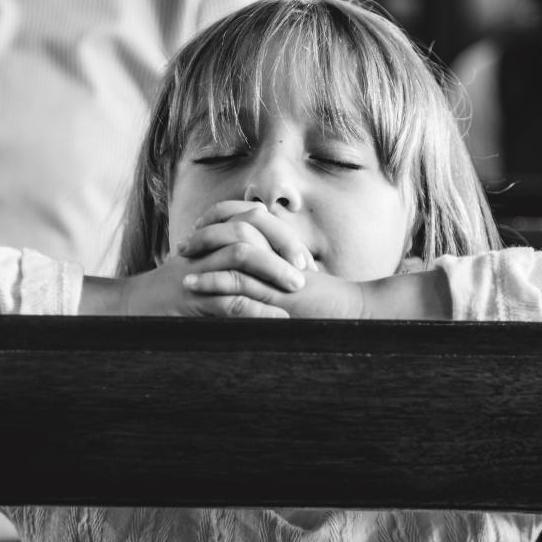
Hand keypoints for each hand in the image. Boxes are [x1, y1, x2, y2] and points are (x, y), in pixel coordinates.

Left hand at [177, 208, 367, 318]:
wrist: (359, 314)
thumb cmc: (334, 306)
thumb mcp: (302, 288)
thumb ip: (281, 281)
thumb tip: (261, 284)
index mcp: (284, 250)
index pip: (247, 227)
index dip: (220, 228)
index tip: (199, 236)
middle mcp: (279, 256)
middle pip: (235, 232)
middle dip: (206, 238)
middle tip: (183, 247)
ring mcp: (278, 275)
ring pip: (234, 255)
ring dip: (204, 260)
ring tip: (181, 268)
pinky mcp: (278, 295)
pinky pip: (241, 283)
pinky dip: (214, 282)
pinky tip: (195, 286)